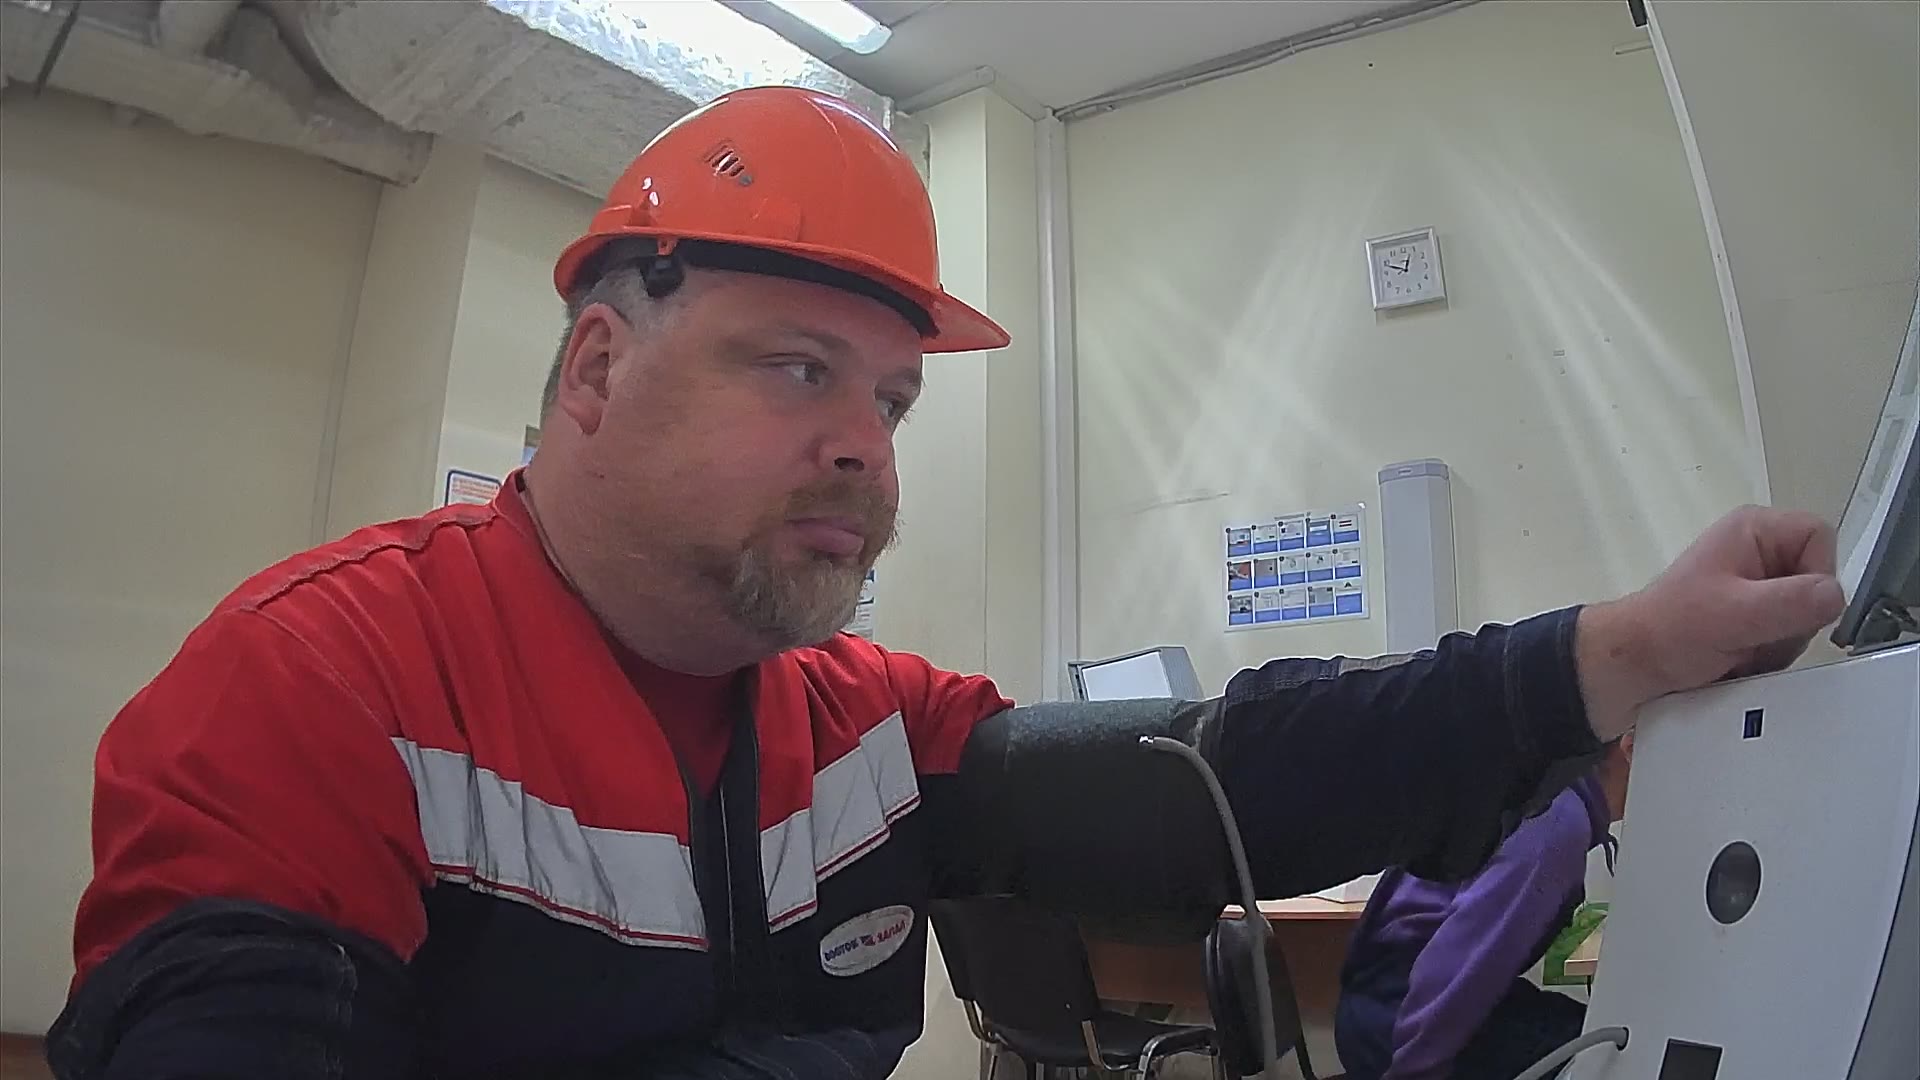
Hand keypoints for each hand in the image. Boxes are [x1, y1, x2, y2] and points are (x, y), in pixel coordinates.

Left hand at [1577, 506, 1846, 738]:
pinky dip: (1771, 655)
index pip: (1820, 537)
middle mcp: (1759, 553)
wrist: (1631, 667)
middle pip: (1818, 583)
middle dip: (1795, 620)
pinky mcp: (1753, 618)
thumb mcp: (1735, 613)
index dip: (1815, 574)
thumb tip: (1834, 595)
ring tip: (1742, 649)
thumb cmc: (1668, 630)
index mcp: (1753, 530)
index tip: (1789, 605)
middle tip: (1756, 635)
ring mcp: (1757, 587)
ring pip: (1807, 616)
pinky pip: (1789, 638)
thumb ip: (1791, 602)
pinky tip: (1743, 659)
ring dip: (1780, 643)